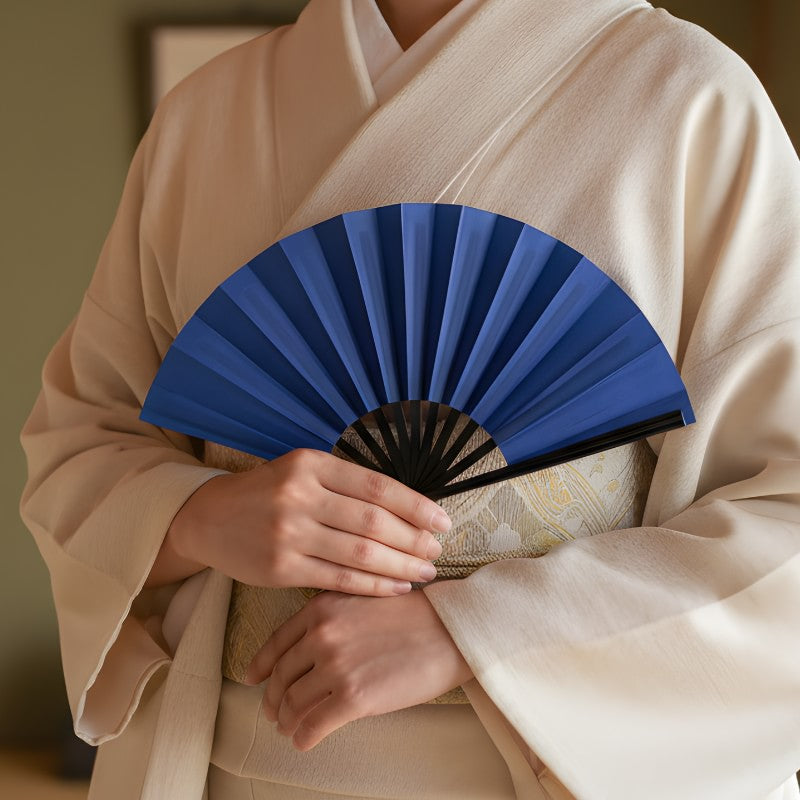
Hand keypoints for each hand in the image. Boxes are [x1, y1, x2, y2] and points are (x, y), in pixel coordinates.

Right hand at [164, 448, 449, 595]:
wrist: (209, 517)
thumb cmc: (267, 493)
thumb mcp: (301, 471)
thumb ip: (345, 484)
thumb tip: (406, 505)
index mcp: (310, 464)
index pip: (377, 486)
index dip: (416, 505)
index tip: (442, 521)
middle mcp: (299, 496)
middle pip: (373, 521)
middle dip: (413, 539)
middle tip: (437, 551)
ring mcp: (288, 534)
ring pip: (360, 553)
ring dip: (400, 565)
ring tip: (425, 571)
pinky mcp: (280, 568)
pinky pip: (338, 580)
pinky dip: (372, 586)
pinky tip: (396, 587)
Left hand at [244, 589, 473, 750]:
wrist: (449, 629)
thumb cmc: (413, 615)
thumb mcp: (361, 601)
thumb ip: (330, 620)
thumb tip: (306, 653)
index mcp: (321, 608)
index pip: (277, 642)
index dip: (261, 666)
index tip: (252, 679)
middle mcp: (321, 635)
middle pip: (281, 677)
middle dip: (273, 699)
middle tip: (273, 712)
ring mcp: (335, 667)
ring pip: (292, 704)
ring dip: (287, 721)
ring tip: (289, 728)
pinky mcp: (352, 697)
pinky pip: (312, 726)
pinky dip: (303, 737)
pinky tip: (305, 740)